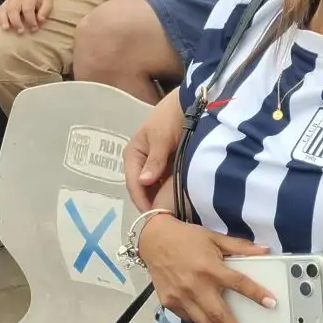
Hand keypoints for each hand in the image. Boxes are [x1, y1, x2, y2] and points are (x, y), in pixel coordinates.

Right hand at [0, 0, 50, 33]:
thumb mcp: (47, 1)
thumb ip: (45, 10)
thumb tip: (41, 20)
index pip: (28, 9)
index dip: (30, 20)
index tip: (35, 28)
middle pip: (13, 9)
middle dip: (16, 21)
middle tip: (21, 31)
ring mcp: (9, 1)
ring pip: (3, 9)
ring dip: (3, 20)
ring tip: (6, 29)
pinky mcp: (4, 4)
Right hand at [125, 95, 186, 210]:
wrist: (190, 103)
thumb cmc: (171, 118)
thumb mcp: (161, 138)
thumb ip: (155, 160)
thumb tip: (143, 182)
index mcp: (133, 155)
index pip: (133, 183)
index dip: (142, 200)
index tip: (154, 215)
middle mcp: (141, 162)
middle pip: (143, 188)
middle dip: (152, 202)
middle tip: (166, 218)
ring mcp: (154, 164)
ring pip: (155, 187)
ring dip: (162, 198)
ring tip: (174, 212)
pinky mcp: (167, 165)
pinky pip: (166, 182)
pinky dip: (171, 190)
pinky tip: (181, 200)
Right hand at [136, 213, 274, 322]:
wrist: (153, 239)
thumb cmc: (186, 238)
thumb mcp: (216, 238)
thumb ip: (241, 247)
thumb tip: (265, 250)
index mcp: (209, 268)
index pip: (239, 284)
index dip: (257, 294)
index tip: (271, 304)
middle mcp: (195, 286)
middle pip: (219, 315)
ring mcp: (180, 297)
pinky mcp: (169, 302)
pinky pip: (189, 319)